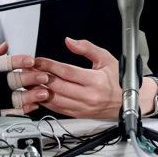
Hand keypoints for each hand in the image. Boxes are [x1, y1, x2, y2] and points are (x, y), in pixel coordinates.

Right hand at [0, 42, 52, 114]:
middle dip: (28, 78)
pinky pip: (7, 114)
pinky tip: (31, 106)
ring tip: (43, 93)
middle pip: (10, 82)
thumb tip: (3, 46)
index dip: (17, 61)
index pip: (1, 64)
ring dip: (29, 96)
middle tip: (43, 76)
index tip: (30, 59)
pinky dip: (20, 111)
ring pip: (11, 99)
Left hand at [28, 38, 157, 118]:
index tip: (38, 60)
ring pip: (56, 100)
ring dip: (40, 91)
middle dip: (40, 77)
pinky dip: (47, 102)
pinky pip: (59, 109)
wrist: (129, 102)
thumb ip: (86, 48)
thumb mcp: (105, 58)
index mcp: (95, 81)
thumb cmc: (119, 80)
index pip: (67, 72)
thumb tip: (69, 41)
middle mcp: (89, 96)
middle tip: (28, 69)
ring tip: (29, 81)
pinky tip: (38, 93)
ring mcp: (83, 107)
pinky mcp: (80, 114)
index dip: (49, 65)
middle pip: (58, 87)